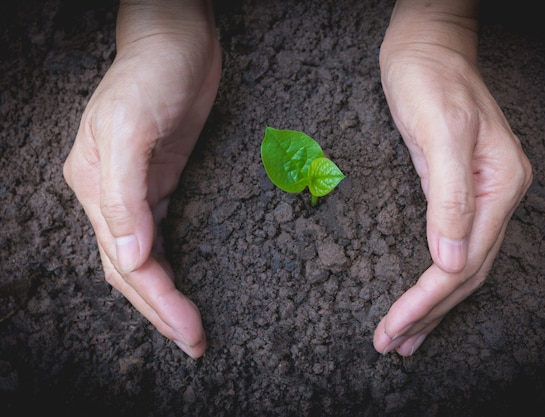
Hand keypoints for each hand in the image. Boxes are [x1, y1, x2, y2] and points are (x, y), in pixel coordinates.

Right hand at [63, 0, 220, 357]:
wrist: (176, 43)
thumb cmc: (152, 75)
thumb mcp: (131, 126)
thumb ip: (125, 193)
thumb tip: (130, 256)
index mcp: (96, 188)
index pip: (127, 263)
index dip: (159, 301)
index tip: (189, 330)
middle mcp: (111, 197)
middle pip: (132, 271)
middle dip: (162, 310)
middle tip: (195, 342)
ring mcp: (135, 192)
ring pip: (143, 261)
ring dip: (164, 297)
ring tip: (188, 328)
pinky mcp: (159, 183)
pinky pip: (159, 238)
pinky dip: (169, 268)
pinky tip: (179, 285)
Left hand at [373, 0, 531, 355]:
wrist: (425, 48)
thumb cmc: (430, 80)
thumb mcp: (441, 131)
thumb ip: (450, 195)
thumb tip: (451, 260)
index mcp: (501, 186)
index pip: (465, 261)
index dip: (428, 299)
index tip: (395, 326)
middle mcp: (497, 197)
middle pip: (466, 273)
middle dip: (428, 312)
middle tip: (391, 344)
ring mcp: (479, 196)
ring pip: (460, 267)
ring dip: (432, 306)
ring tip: (404, 339)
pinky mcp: (455, 192)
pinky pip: (449, 246)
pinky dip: (432, 278)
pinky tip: (420, 296)